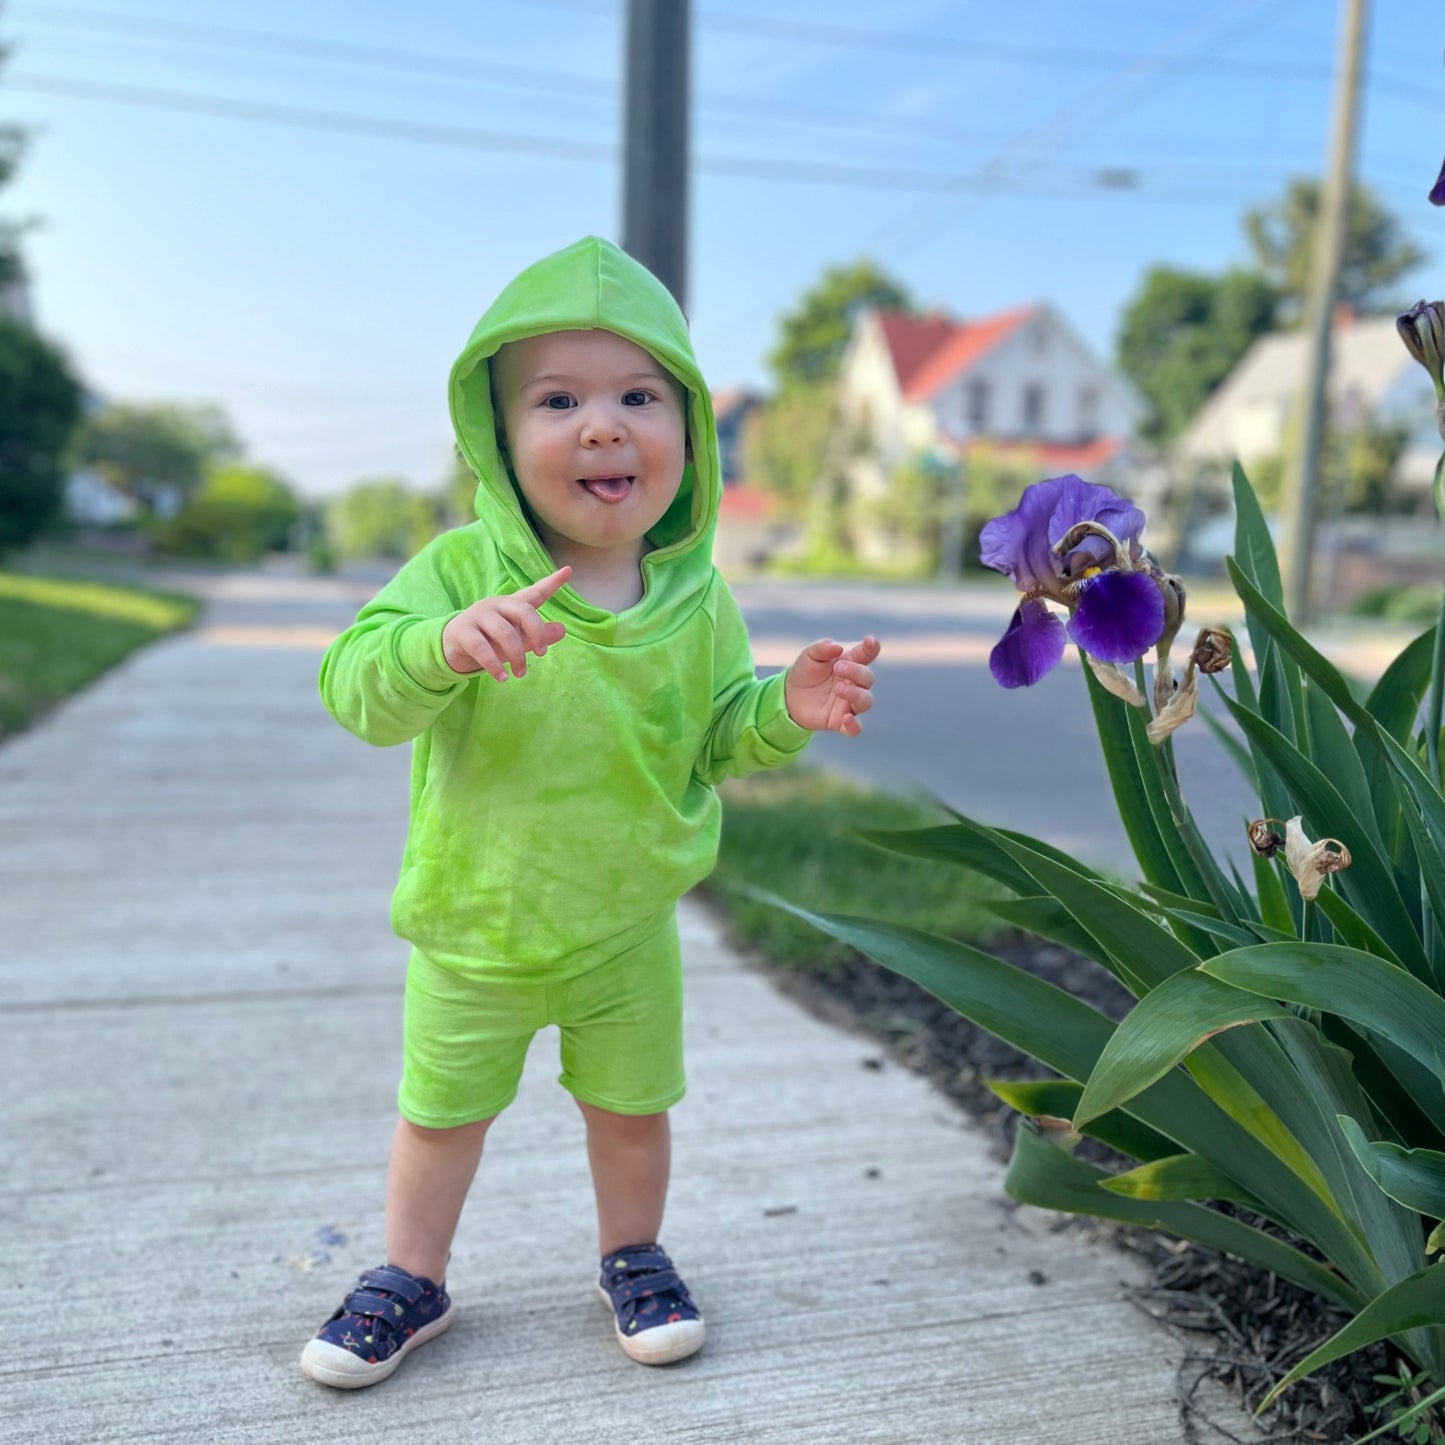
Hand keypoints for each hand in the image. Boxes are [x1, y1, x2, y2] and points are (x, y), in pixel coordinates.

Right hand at [441, 565, 571, 680]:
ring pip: (504, 633)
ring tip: (520, 674)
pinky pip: (481, 648)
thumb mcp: (517, 639)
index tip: (568, 570)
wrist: (452, 646)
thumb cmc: (490, 640)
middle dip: (537, 633)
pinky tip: (502, 677)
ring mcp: (478, 616)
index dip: (552, 583)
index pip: (534, 593)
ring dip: (516, 656)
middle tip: (542, 654)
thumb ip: (537, 635)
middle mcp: (496, 606)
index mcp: (511, 605)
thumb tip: (562, 630)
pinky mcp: (462, 632)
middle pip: (523, 611)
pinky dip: (494, 665)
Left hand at [783, 635, 879, 736]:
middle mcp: (853, 684)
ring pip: (866, 701)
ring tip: (839, 689)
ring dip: (856, 694)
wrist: (788, 697)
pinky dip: (854, 726)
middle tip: (837, 668)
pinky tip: (846, 719)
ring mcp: (848, 704)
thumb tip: (838, 647)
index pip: (866, 655)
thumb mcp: (809, 656)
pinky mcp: (839, 722)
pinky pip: (855, 729)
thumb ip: (822, 648)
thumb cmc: (804, 673)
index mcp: (849, 664)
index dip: (871, 648)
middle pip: (868, 678)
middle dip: (856, 672)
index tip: (870, 641)